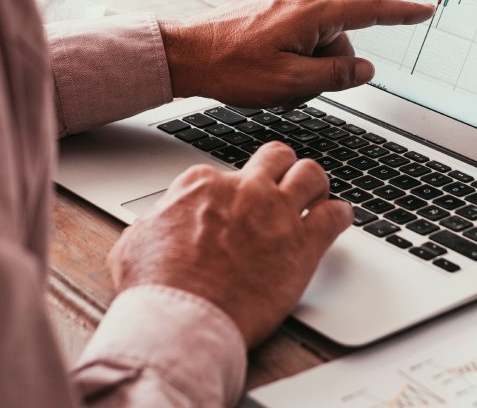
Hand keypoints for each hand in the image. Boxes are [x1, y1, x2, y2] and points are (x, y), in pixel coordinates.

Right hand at [108, 142, 352, 346]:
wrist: (181, 319)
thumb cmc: (155, 287)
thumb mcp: (135, 240)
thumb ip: (156, 222)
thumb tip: (158, 223)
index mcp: (202, 184)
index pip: (226, 172)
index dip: (231, 192)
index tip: (234, 206)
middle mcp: (244, 189)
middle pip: (275, 158)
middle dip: (280, 168)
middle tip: (283, 184)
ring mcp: (276, 213)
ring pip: (311, 174)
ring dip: (315, 184)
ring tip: (316, 196)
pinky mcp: (303, 244)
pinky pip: (336, 215)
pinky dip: (340, 215)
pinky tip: (337, 221)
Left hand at [159, 0, 433, 108]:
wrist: (185, 55)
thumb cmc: (231, 68)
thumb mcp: (291, 83)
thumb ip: (335, 76)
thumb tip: (365, 68)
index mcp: (313, 12)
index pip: (370, 10)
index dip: (402, 13)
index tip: (426, 9)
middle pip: (340, 42)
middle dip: (325, 71)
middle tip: (290, 92)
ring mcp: (284, 4)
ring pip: (318, 45)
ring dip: (304, 71)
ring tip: (272, 86)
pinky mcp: (271, 12)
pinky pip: (298, 39)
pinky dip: (291, 62)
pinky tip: (265, 75)